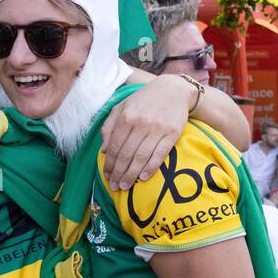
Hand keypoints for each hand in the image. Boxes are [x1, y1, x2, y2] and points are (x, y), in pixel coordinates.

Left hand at [101, 75, 193, 189]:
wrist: (173, 90)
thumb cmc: (143, 100)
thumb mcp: (121, 107)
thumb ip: (109, 127)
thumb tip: (104, 150)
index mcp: (126, 117)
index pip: (115, 146)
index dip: (110, 164)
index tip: (107, 176)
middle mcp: (141, 123)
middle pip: (126, 154)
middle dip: (119, 173)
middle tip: (115, 186)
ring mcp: (157, 129)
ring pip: (141, 157)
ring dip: (132, 174)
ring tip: (126, 186)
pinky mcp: (172, 134)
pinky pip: (160, 154)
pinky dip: (151, 167)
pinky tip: (143, 177)